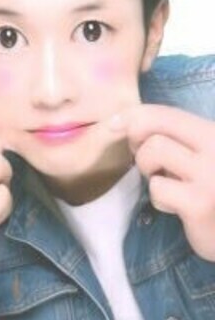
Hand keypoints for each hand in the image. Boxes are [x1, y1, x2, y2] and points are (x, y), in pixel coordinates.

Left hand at [111, 104, 214, 260]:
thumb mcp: (203, 155)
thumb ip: (178, 138)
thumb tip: (126, 121)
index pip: (166, 112)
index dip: (133, 115)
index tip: (115, 123)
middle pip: (153, 123)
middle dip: (136, 139)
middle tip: (146, 159)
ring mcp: (211, 174)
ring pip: (153, 151)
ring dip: (149, 169)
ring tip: (169, 183)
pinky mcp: (200, 203)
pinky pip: (158, 188)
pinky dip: (160, 199)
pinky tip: (178, 207)